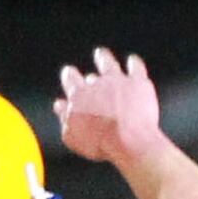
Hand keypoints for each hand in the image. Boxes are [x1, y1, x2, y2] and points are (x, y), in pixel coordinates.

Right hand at [54, 48, 163, 166]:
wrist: (129, 141)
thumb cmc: (101, 143)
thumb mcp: (73, 136)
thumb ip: (65, 119)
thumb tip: (59, 107)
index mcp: (78, 96)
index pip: (70, 80)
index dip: (69, 76)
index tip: (69, 74)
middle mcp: (97, 84)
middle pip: (90, 76)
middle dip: (88, 76)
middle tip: (89, 77)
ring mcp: (118, 81)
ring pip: (108, 63)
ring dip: (104, 57)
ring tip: (101, 54)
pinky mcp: (138, 83)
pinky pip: (135, 67)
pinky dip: (133, 63)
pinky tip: (132, 60)